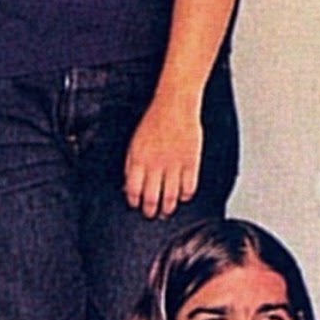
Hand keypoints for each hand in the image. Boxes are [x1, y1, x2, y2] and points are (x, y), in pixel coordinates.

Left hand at [123, 89, 203, 219]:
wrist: (175, 104)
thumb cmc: (154, 122)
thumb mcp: (134, 143)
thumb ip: (131, 165)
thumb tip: (128, 186)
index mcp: (138, 159)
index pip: (133, 190)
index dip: (134, 201)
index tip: (136, 205)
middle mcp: (156, 165)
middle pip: (152, 198)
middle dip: (151, 210)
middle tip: (152, 215)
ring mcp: (175, 164)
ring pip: (171, 196)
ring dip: (169, 207)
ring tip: (167, 211)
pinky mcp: (191, 162)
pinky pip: (190, 187)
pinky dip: (186, 195)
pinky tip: (184, 196)